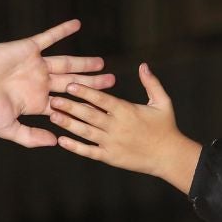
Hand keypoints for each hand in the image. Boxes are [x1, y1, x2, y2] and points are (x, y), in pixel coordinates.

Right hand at [0, 20, 112, 146]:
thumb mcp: (8, 129)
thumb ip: (31, 137)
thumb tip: (56, 141)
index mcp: (35, 102)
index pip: (64, 106)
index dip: (82, 107)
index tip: (101, 108)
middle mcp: (38, 83)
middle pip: (71, 84)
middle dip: (91, 84)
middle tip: (111, 83)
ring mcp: (34, 65)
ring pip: (66, 63)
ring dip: (84, 63)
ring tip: (102, 63)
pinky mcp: (29, 48)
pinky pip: (49, 37)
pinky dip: (62, 30)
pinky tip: (77, 24)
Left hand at [48, 63, 201, 190]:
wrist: (169, 156)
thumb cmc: (166, 127)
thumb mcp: (162, 102)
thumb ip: (151, 83)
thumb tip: (143, 65)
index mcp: (127, 111)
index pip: (102, 99)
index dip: (85, 92)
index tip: (70, 85)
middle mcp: (116, 126)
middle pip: (89, 115)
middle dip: (70, 106)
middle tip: (53, 99)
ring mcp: (112, 143)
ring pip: (86, 132)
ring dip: (68, 124)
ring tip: (53, 116)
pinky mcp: (110, 157)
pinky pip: (89, 151)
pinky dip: (74, 147)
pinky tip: (61, 140)